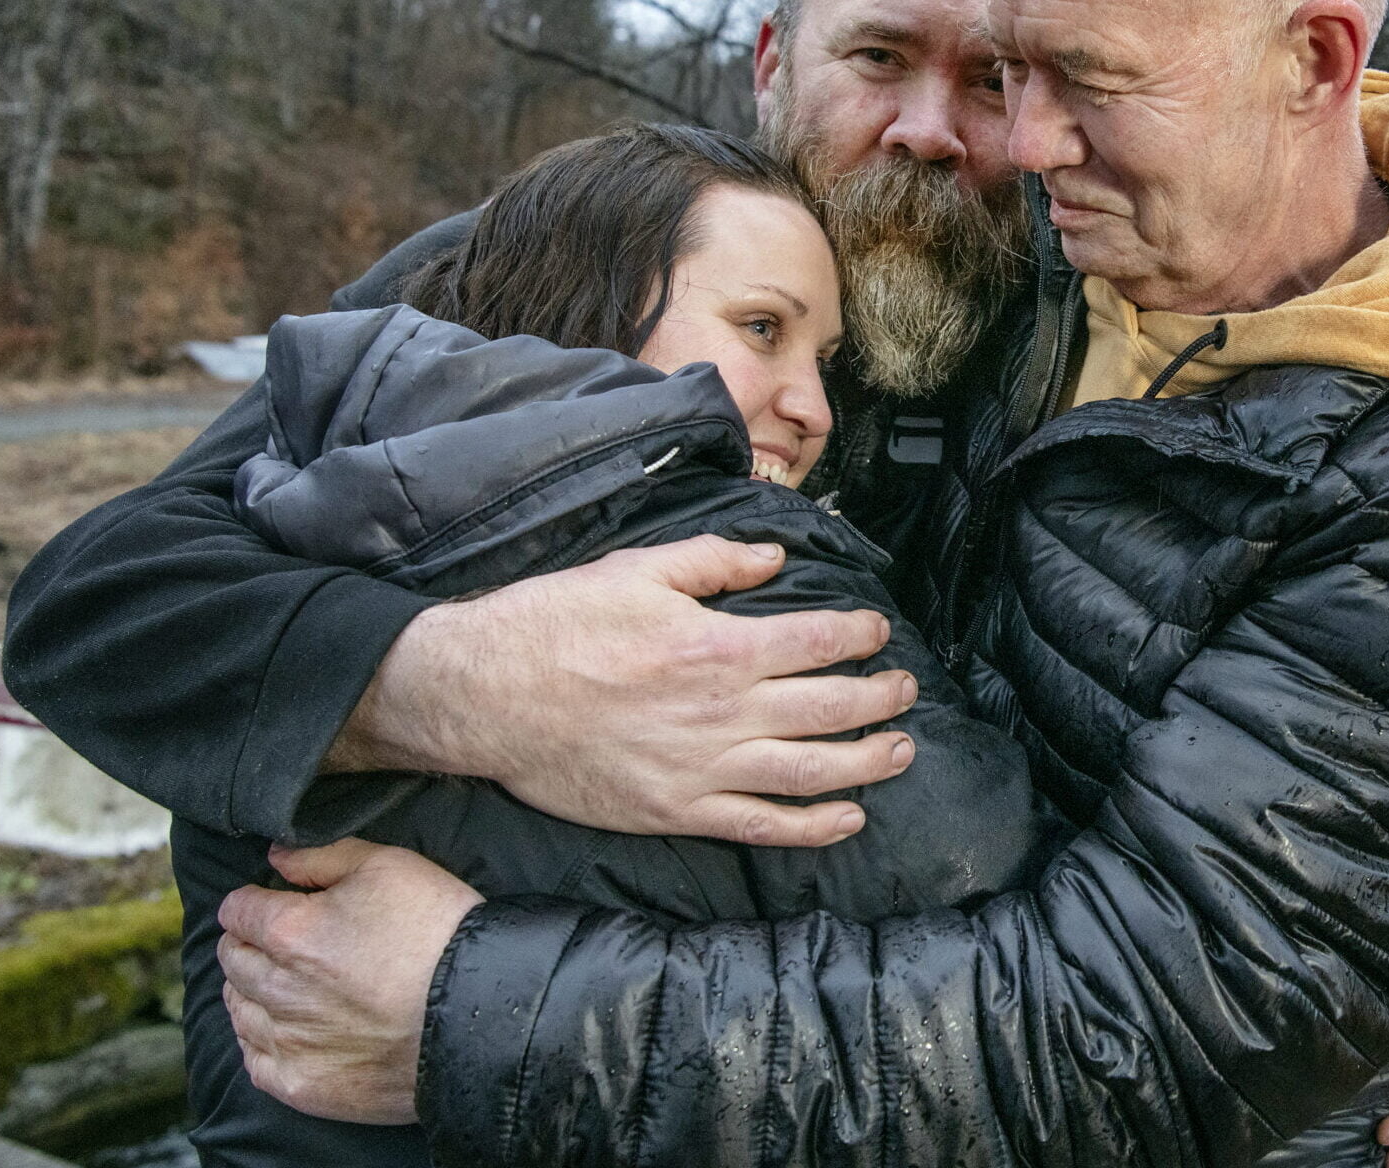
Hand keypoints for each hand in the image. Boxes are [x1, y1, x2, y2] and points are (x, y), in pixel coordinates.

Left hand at [217, 840, 480, 1124]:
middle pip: (233, 961)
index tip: (273, 904)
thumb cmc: (440, 930)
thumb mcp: (390, 866)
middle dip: (251, 944)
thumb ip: (323, 856)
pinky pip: (256, 1062)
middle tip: (283, 943)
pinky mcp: (305, 1086)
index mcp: (291, 931)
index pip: (236, 910)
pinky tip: (289, 1030)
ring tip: (289, 985)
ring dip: (253, 992)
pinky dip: (263, 1042)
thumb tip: (276, 858)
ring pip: (240, 1011)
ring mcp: (290, 1043)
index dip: (254, 901)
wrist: (483, 1011)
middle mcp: (279, 990)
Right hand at [331, 534, 919, 845]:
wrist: (484, 696)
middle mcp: (722, 713)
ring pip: (811, 773)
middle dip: (880, 698)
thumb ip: (715, 563)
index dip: (859, 635)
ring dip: (867, 763)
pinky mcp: (676, 811)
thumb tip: (777, 561)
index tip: (876, 631)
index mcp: (718, 647)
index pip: (817, 641)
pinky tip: (849, 818)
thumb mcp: (637, 570)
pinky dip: (812, 827)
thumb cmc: (554, 625)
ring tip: (901, 749)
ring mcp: (702, 770)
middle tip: (904, 687)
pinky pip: (761, 826)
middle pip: (830, 708)